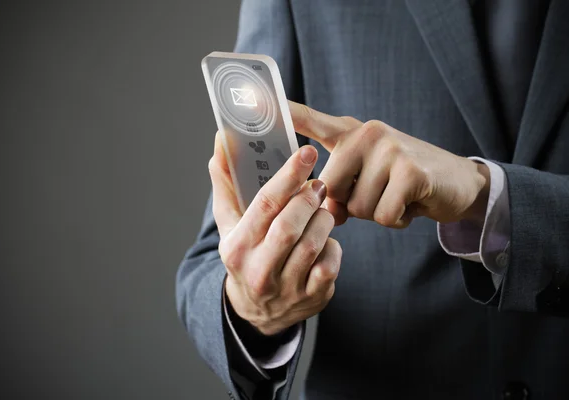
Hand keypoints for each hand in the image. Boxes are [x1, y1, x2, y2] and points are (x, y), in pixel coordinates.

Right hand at [208, 132, 341, 335]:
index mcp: (236, 247)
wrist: (257, 311)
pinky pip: (331, 264)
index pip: (264, 205)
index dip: (288, 176)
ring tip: (320, 209)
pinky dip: (332, 245)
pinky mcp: (312, 297)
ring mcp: (286, 288)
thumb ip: (225, 182)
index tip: (306, 153)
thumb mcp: (229, 224)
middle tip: (317, 184)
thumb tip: (221, 140)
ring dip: (322, 219)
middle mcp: (258, 270)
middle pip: (290, 226)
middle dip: (308, 199)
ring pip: (313, 243)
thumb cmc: (245, 254)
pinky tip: (324, 240)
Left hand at [289, 101, 490, 227]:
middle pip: (330, 189)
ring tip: (396, 196)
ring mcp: (390, 148)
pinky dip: (397, 220)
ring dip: (377, 213)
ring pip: (357, 207)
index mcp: (350, 133)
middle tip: (378, 192)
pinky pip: (383, 214)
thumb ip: (338, 191)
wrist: (457, 184)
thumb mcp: (366, 181)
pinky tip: (411, 203)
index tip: (252, 97)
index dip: (284, 112)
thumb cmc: (402, 183)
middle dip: (351, 205)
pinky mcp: (411, 170)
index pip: (311, 120)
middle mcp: (366, 133)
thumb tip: (323, 211)